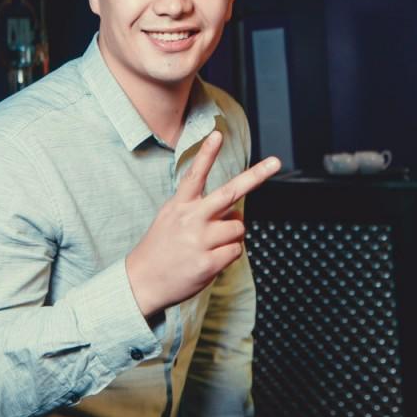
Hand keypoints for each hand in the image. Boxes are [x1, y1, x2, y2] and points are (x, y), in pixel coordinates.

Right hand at [126, 131, 280, 317]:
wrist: (142, 282)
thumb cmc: (160, 249)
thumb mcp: (170, 219)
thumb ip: (198, 210)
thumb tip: (236, 212)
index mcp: (180, 206)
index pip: (194, 174)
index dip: (206, 154)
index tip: (217, 134)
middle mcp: (191, 219)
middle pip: (230, 192)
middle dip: (255, 175)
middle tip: (275, 162)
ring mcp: (200, 241)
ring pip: (238, 228)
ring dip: (233, 235)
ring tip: (213, 244)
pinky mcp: (207, 263)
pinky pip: (235, 251)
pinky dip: (229, 255)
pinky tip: (211, 259)